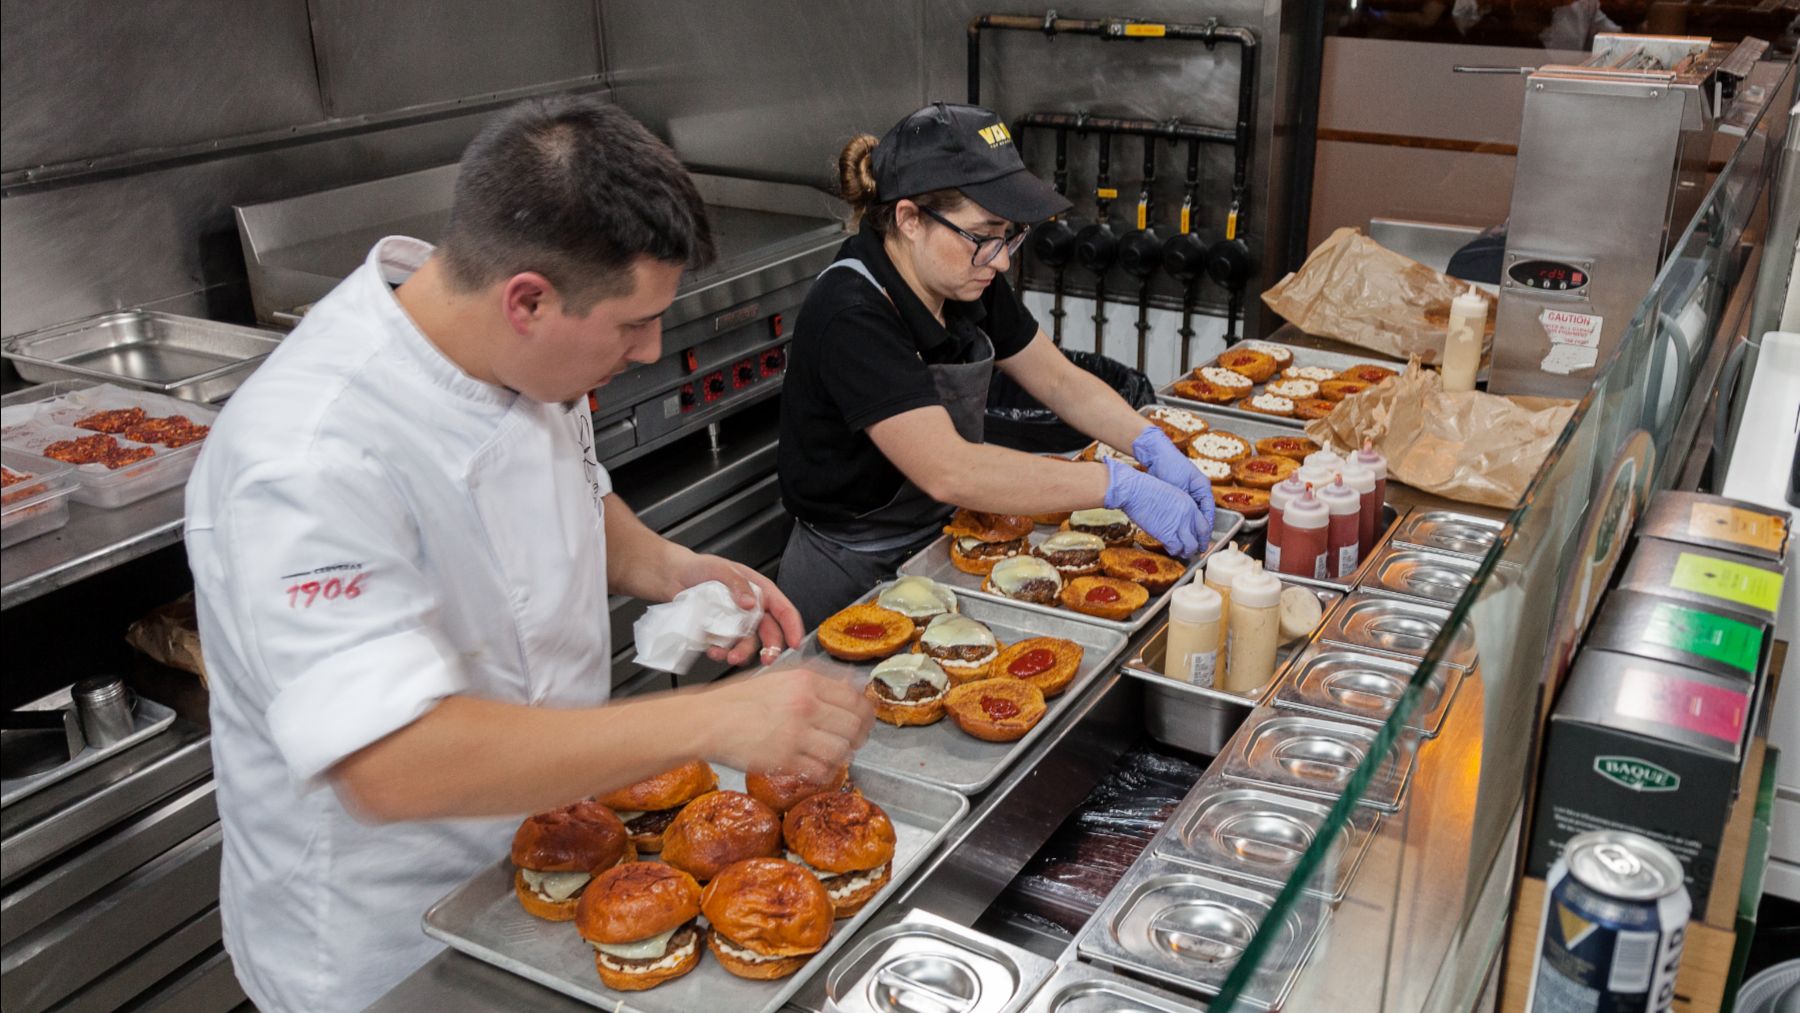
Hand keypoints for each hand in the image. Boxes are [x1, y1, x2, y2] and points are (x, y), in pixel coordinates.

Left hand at [670, 552, 804, 666]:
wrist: (674, 577)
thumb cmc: (700, 568)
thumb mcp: (720, 568)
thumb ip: (737, 583)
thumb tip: (750, 603)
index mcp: (760, 591)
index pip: (784, 610)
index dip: (792, 627)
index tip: (795, 643)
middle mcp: (752, 610)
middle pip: (770, 633)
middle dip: (770, 648)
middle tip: (766, 659)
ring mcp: (737, 624)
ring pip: (748, 644)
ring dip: (742, 653)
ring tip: (728, 656)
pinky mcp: (721, 634)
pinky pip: (727, 648)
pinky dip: (722, 653)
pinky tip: (713, 650)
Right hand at [698, 666, 874, 781]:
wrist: (708, 720)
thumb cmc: (739, 699)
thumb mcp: (779, 676)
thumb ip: (816, 678)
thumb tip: (851, 681)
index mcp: (806, 681)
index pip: (854, 698)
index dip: (866, 713)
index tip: (865, 720)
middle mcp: (805, 705)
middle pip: (854, 725)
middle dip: (859, 736)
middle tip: (854, 740)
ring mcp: (796, 733)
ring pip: (842, 750)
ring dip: (843, 755)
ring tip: (836, 755)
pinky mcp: (785, 758)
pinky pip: (821, 770)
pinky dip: (825, 772)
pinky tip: (819, 768)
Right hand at [1103, 457, 1204, 558]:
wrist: (1135, 491)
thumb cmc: (1145, 490)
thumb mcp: (1170, 495)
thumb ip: (1178, 508)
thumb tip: (1176, 519)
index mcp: (1190, 504)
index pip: (1205, 523)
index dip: (1204, 534)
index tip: (1201, 539)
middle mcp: (1188, 515)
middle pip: (1202, 536)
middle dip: (1200, 545)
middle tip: (1197, 551)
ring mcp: (1179, 525)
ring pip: (1191, 546)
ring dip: (1187, 552)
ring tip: (1182, 553)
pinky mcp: (1167, 534)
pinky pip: (1176, 549)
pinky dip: (1174, 551)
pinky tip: (1170, 549)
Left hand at [1132, 425, 1216, 541]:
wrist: (1155, 454)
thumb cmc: (1170, 466)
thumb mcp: (1180, 486)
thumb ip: (1185, 502)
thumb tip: (1189, 520)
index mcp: (1202, 487)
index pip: (1209, 511)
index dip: (1207, 526)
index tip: (1205, 539)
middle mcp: (1197, 490)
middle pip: (1201, 514)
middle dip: (1199, 529)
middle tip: (1197, 544)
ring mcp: (1187, 492)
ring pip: (1191, 514)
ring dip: (1189, 525)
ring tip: (1187, 539)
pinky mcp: (1176, 494)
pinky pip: (1180, 510)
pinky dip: (1180, 519)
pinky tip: (1176, 528)